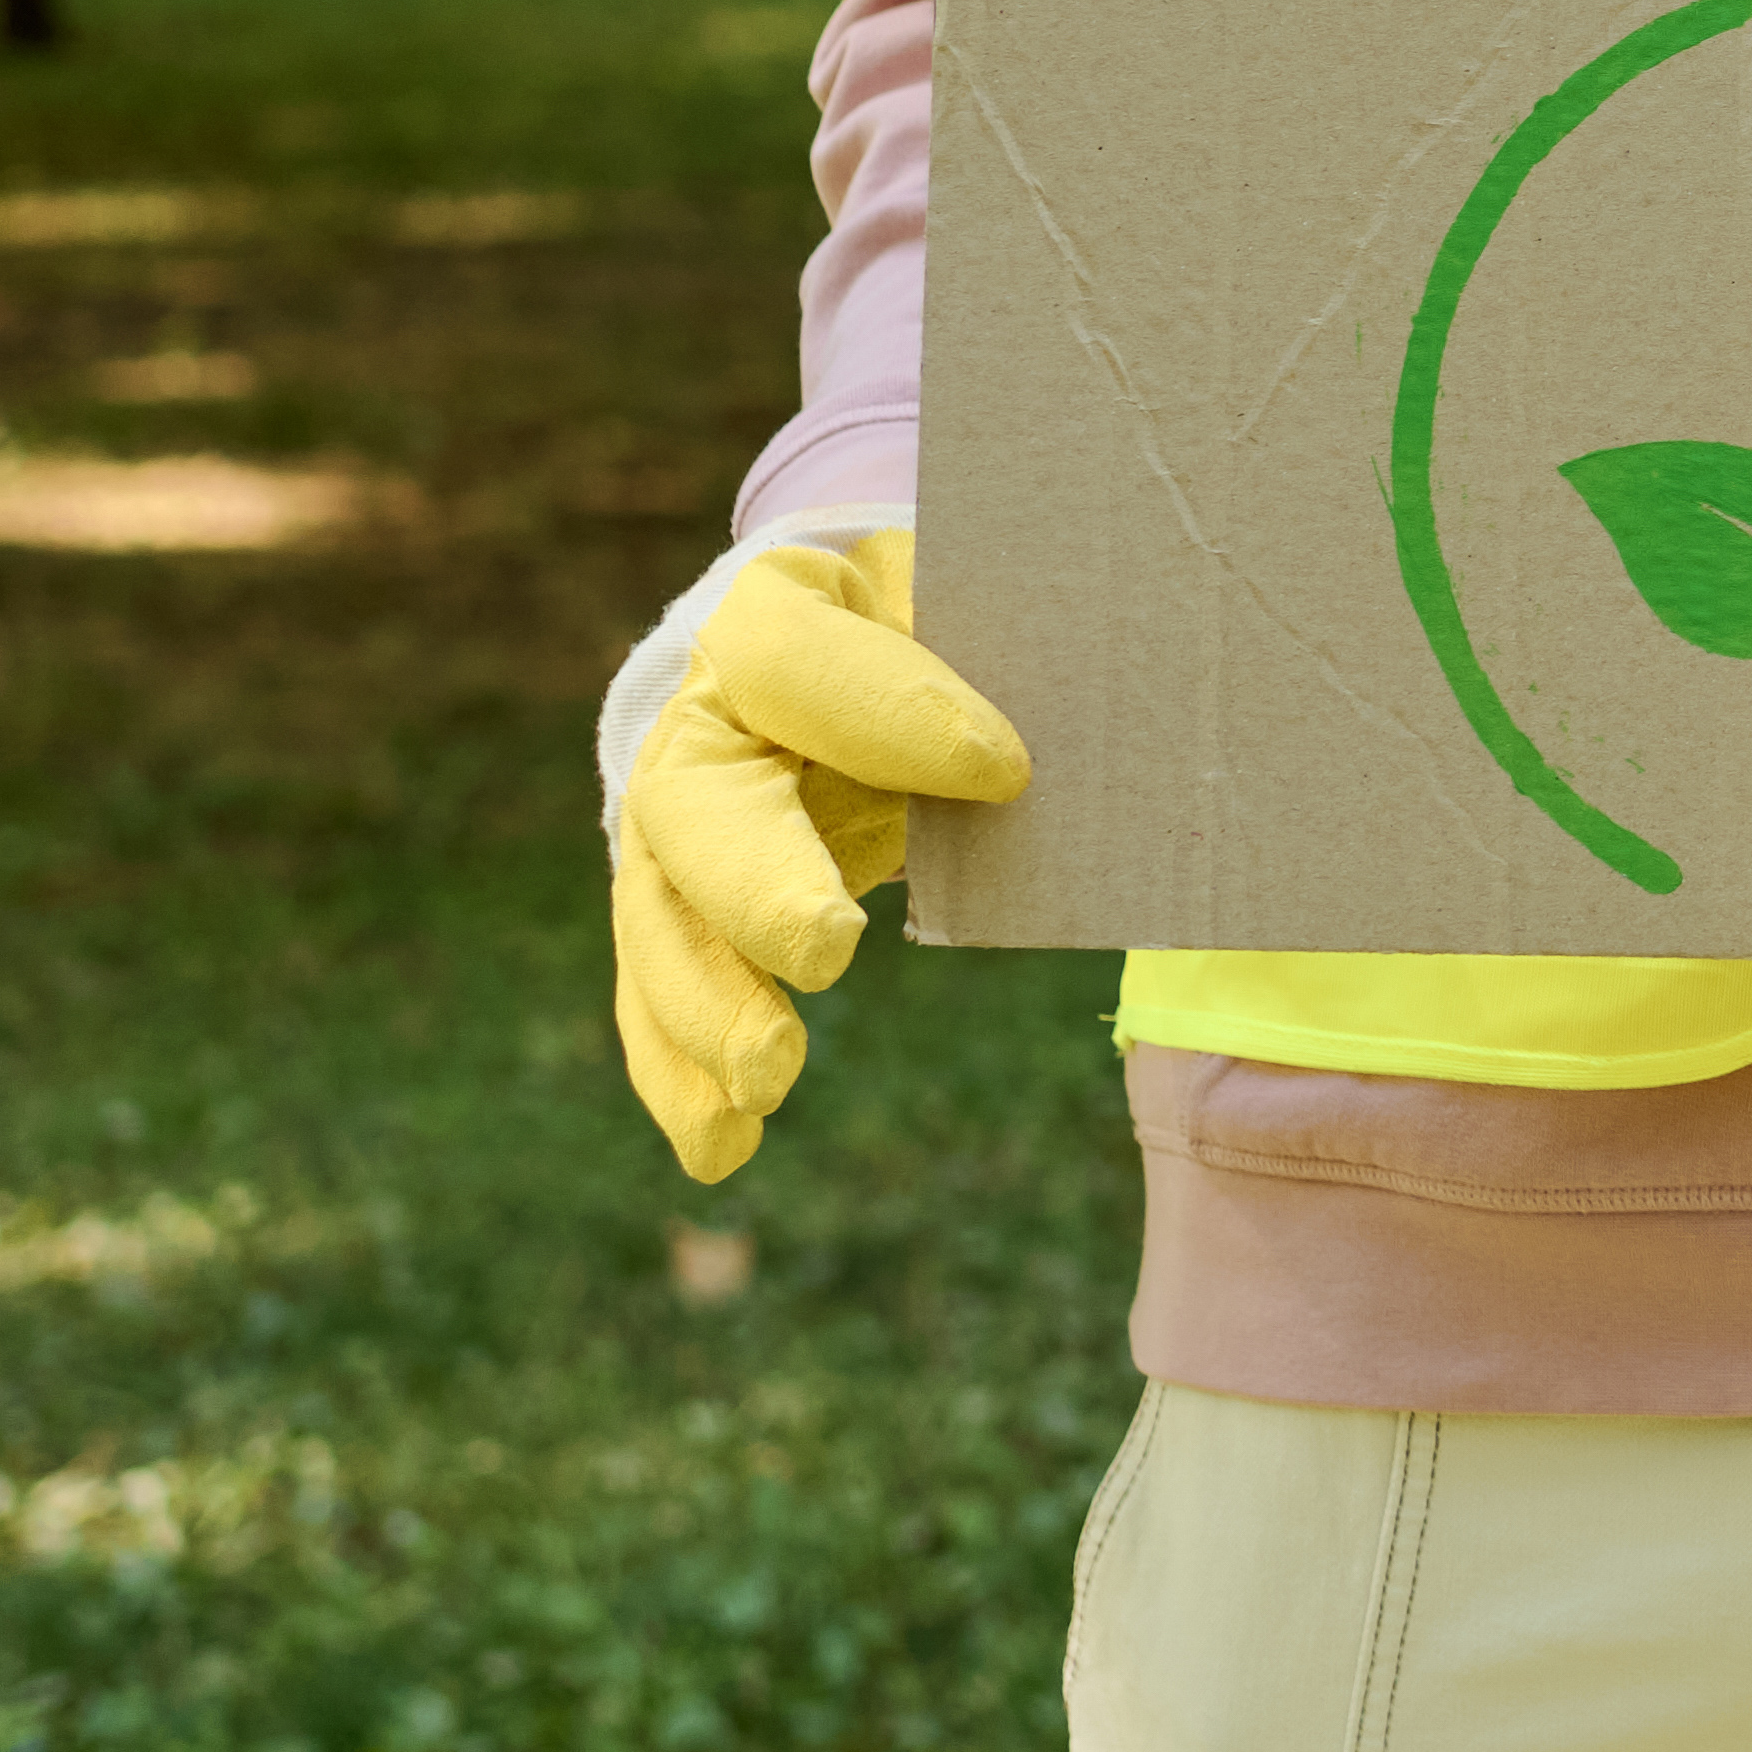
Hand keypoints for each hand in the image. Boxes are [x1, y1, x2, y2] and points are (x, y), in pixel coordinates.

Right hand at [605, 533, 1032, 1181]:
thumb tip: (1091, 728)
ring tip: (765, 1084)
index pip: (800, 654)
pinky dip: (682, 1075)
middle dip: (758, 886)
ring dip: (706, 1009)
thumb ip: (1012, 647)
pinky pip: (660, 994)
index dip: (889, 709)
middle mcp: (698, 721)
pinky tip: (721, 1148)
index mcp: (773, 613)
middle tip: (826, 953)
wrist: (841, 653)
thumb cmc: (932, 627)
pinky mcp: (674, 912)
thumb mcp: (971, 602)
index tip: (1005, 770)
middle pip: (697, 805)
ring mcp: (671, 825)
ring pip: (660, 920)